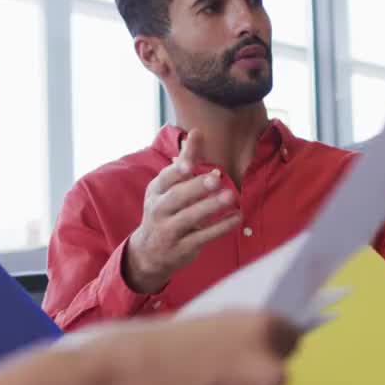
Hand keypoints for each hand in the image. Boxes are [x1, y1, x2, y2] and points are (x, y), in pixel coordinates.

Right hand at [125, 129, 241, 293]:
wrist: (148, 253)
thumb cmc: (164, 211)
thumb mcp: (168, 187)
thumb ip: (185, 161)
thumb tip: (198, 132)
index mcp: (155, 191)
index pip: (165, 178)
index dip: (177, 171)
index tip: (190, 164)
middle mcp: (158, 210)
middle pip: (176, 198)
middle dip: (196, 188)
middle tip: (216, 179)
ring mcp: (168, 231)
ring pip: (189, 218)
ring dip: (210, 207)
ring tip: (230, 196)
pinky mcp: (181, 248)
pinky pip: (203, 237)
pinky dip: (221, 227)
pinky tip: (237, 217)